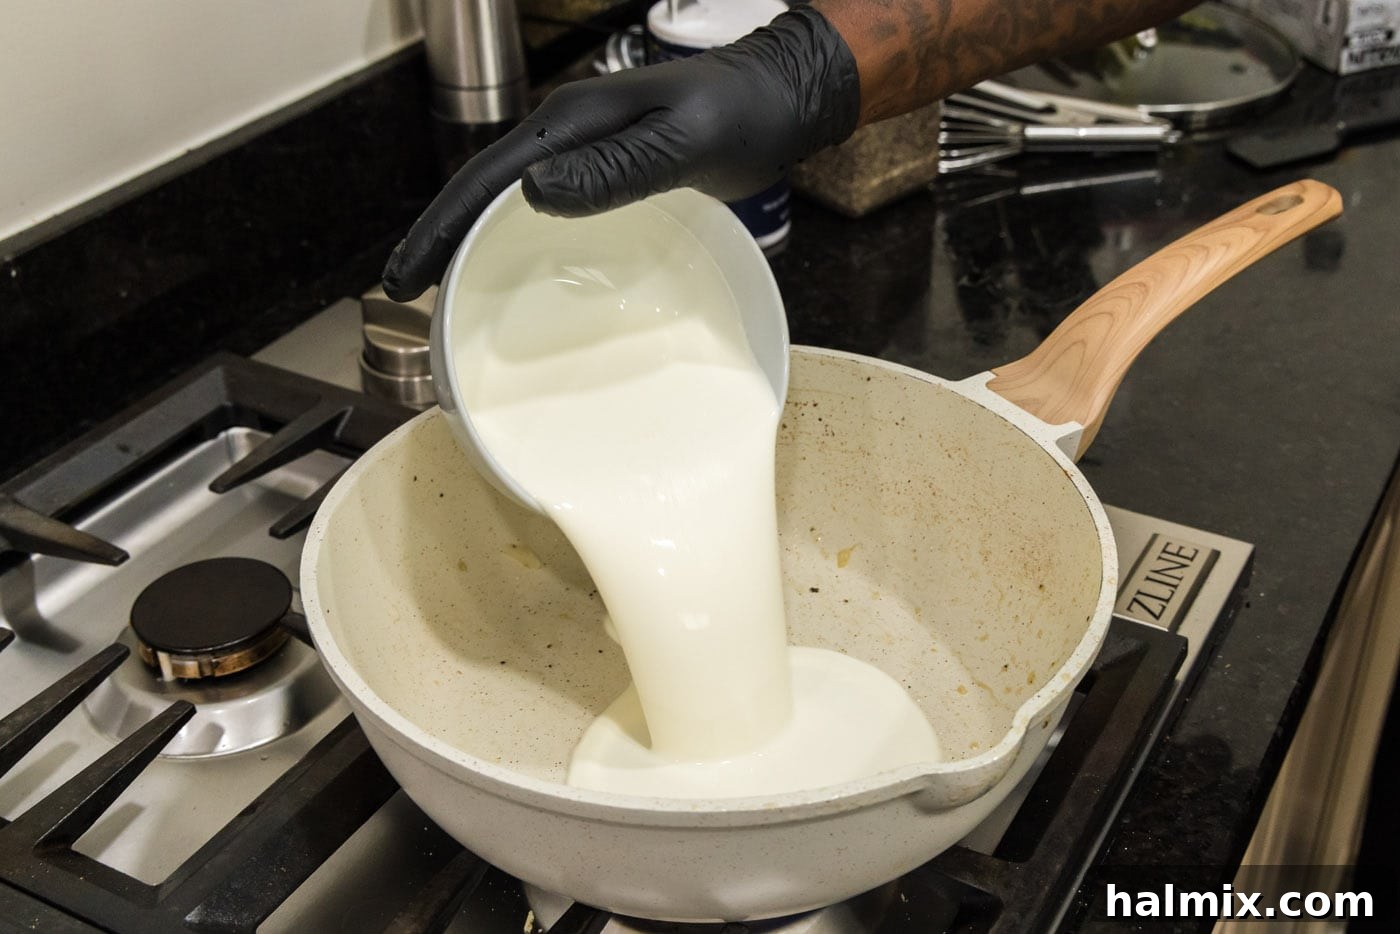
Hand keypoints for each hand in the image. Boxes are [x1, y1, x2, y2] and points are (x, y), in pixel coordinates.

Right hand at [381, 5, 858, 301]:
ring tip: (444, 290)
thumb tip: (532, 193)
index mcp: (571, 123)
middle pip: (482, 191)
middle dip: (439, 239)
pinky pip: (546, 210)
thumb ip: (615, 168)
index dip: (439, 228)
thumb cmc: (742, 116)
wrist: (782, 99)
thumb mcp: (683, 143)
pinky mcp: (608, 173)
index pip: (484, 180)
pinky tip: (511, 269)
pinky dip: (515, 240)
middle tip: (407, 295)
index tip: (404, 277)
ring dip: (471, 242)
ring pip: (508, 201)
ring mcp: (586, 153)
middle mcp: (567, 135)